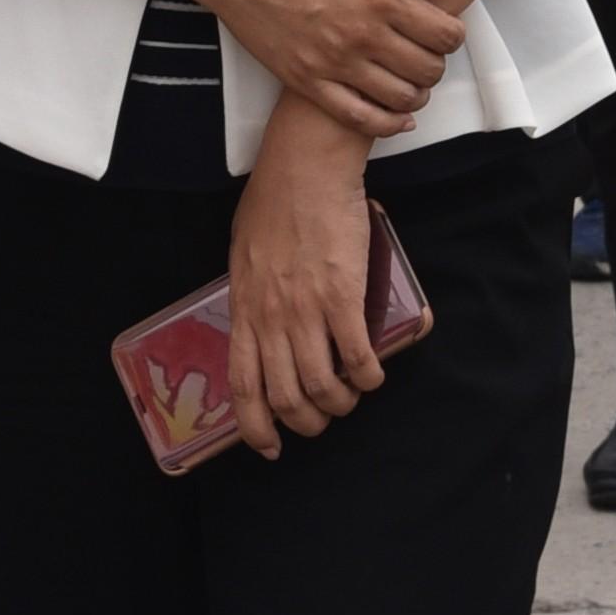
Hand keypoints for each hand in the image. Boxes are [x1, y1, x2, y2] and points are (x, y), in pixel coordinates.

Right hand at [185, 0, 468, 138]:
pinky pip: (358, 117)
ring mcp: (333, 63)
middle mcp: (361, 35)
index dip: (454, 35)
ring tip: (412, 80)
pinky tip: (397, 117)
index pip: (443, 34)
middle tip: (427, 52)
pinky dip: (387, 124)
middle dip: (437, 63)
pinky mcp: (307, 82)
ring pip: (400, 99)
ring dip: (417, 94)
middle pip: (426, 70)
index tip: (446, 30)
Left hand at [226, 126, 382, 458]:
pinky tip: (373, 375)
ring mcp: (306, 308)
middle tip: (324, 418)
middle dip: (309, 423)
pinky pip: (358, 356)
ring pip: (323, 386)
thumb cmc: (274, 202)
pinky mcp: (343, 295)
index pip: (242, 386)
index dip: (256, 427)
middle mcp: (271, 316)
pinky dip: (368, 377)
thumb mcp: (244, 255)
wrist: (306, 168)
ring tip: (351, 396)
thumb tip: (262, 324)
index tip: (270, 447)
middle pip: (286, 397)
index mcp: (244, 308)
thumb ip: (252, 295)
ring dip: (341, 403)